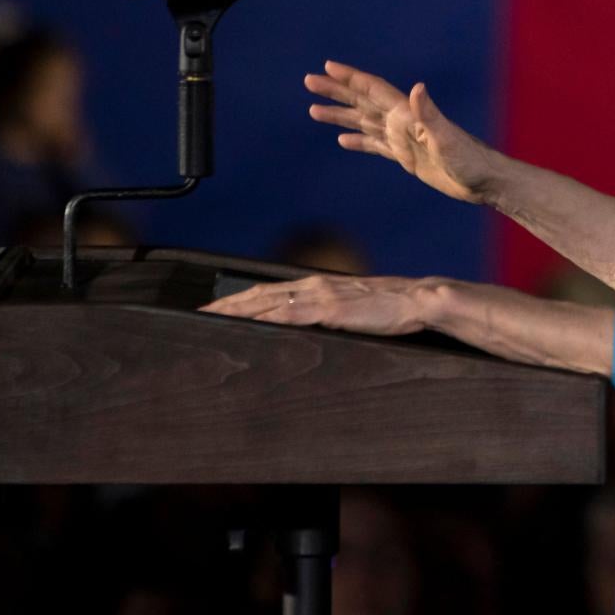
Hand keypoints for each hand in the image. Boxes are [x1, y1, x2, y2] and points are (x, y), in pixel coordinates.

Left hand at [201, 274, 439, 335]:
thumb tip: (309, 328)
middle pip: (258, 294)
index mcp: (317, 285)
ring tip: (209, 318)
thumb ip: (329, 315)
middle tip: (197, 313)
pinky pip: (289, 315)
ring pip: (266, 302)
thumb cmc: (390, 308)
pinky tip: (247, 325)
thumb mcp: (353, 310)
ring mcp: (319, 296)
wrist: (416, 299)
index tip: (214, 308)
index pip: (267, 291)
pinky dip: (264, 319)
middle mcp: (313, 286)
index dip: (238, 299)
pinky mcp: (329, 310)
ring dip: (235, 310)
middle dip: (226, 304)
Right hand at [304, 62, 493, 204]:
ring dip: (340, 115)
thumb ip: (429, 114)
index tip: (327, 68)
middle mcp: (402, 121)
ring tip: (313, 110)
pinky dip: (358, 140)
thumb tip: (416, 87)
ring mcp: (403, 139)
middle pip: (362, 101)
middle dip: (336, 91)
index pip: (372, 90)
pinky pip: (375, 145)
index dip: (350, 78)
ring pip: (363, 122)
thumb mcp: (446, 138)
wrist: (482, 181)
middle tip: (309, 81)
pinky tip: (343, 140)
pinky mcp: (406, 157)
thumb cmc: (469, 160)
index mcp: (407, 114)